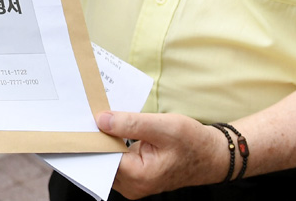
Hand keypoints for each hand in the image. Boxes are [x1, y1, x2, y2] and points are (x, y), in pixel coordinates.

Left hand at [97, 111, 229, 197]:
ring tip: (101, 115)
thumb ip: (131, 123)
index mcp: (138, 176)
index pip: (102, 157)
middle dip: (97, 137)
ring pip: (108, 158)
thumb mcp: (163, 126)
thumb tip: (101, 120)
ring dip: (105, 138)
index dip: (93, 137)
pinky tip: (113, 125)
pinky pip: (117, 158)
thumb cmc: (193, 142)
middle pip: (102, 159)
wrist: (212, 155)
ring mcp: (133, 182)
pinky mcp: (136, 175)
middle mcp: (132, 185)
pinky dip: (114, 142)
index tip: (83, 117)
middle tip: (89, 111)